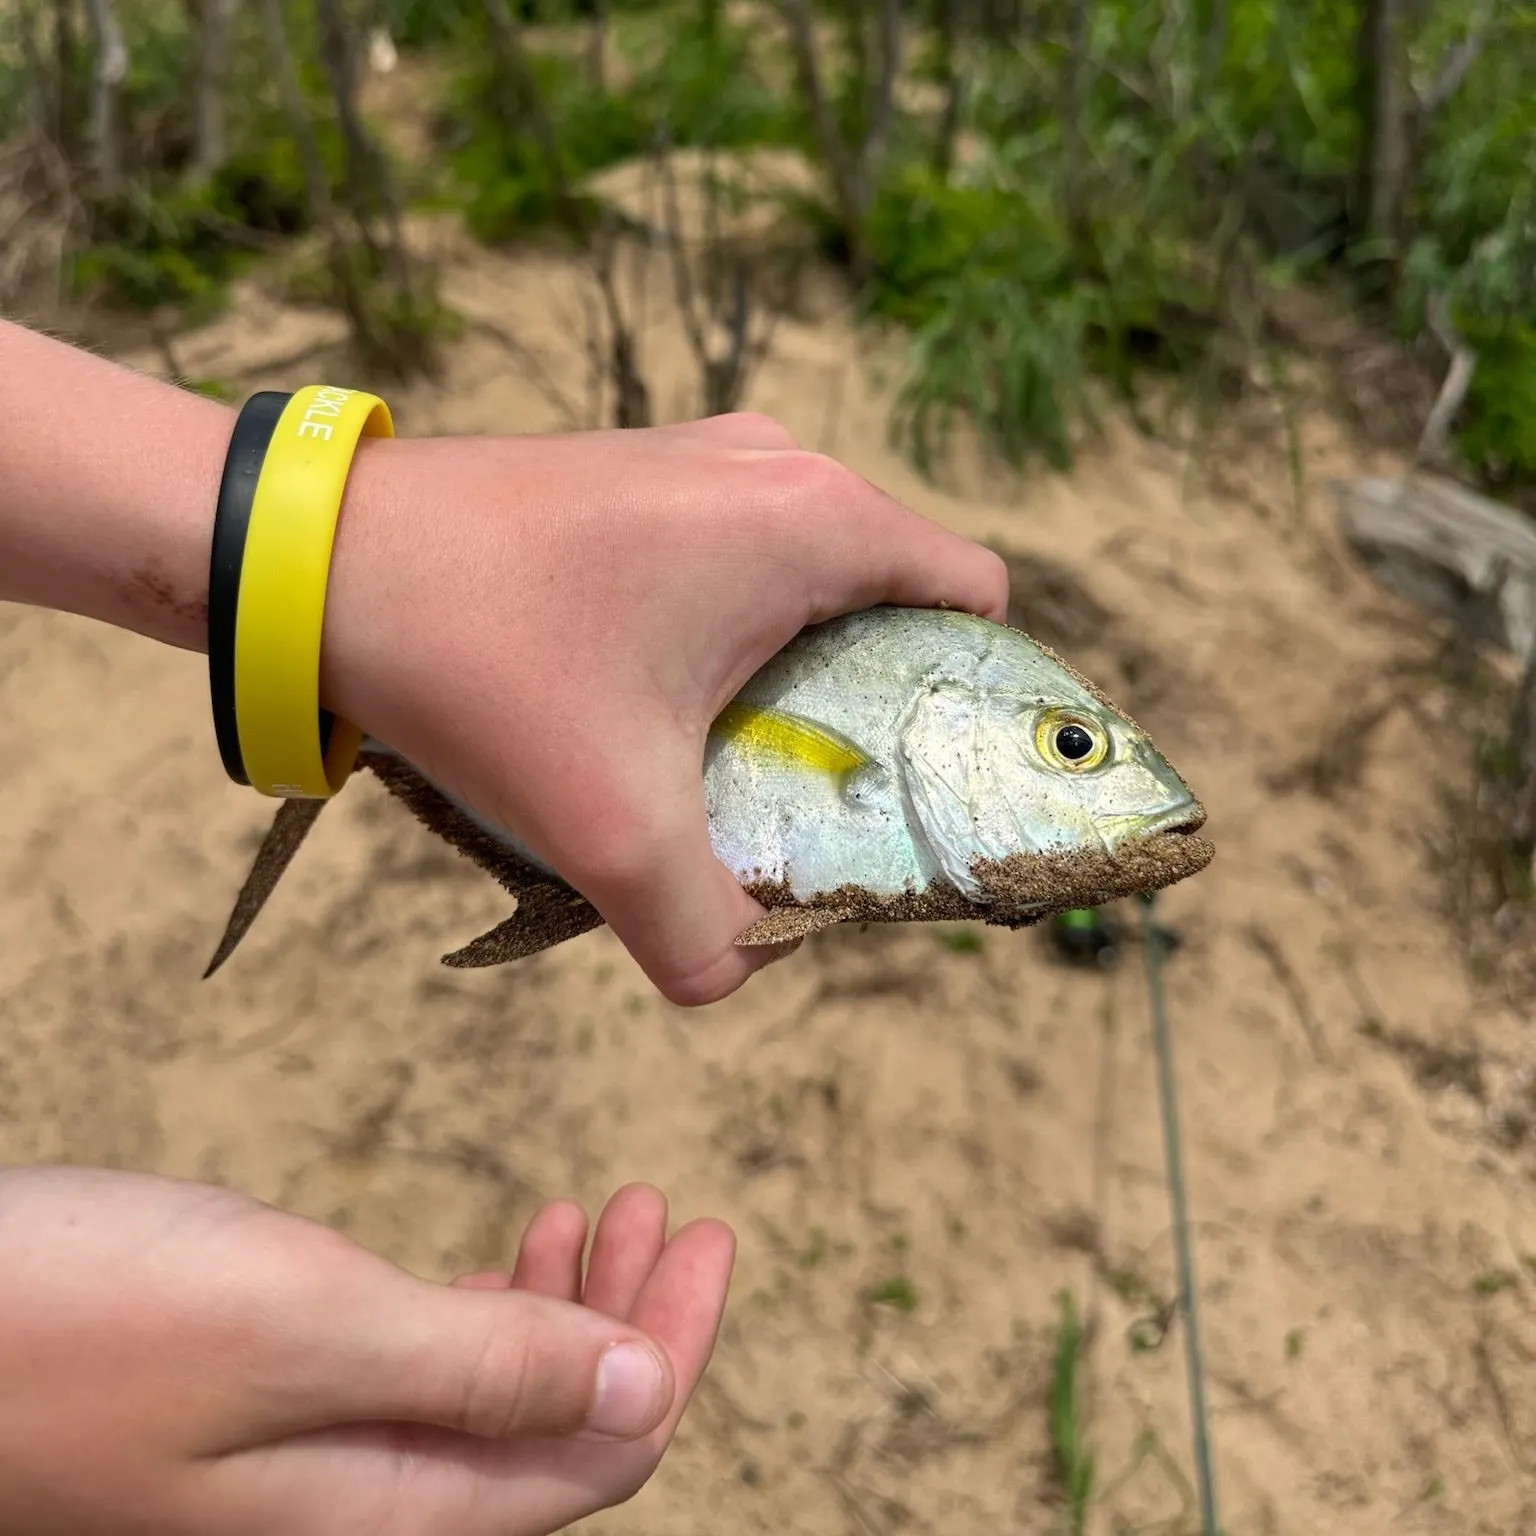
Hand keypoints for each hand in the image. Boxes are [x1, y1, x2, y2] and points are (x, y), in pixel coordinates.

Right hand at [0, 1165, 732, 1535]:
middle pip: (558, 1428)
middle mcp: (363, 1508)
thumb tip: (641, 1391)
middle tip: (677, 1213)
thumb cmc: (85, 1321)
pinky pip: (427, 1374)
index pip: (595, 1455)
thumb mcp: (308, 1330)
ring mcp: (313, 1464)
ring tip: (607, 1206)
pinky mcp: (269, 1407)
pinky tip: (503, 1253)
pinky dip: (488, 1304)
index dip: (672, 1349)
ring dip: (566, 1300)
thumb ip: (483, 1372)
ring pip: (497, 1395)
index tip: (711, 1237)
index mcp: (389, 1515)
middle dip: (635, 1317)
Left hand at [325, 413, 1009, 1005]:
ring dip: (789, 682)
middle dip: (868, 710)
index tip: (912, 784)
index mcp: (812, 519)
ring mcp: (703, 462)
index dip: (966, 702)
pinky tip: (655, 707)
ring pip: (808, 588)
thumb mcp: (612, 823)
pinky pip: (734, 568)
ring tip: (722, 761)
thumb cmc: (485, 658)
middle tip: (807, 799)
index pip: (971, 604)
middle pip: (891, 603)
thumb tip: (734, 975)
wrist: (314, 559)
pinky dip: (726, 643)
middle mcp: (776, 467)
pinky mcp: (643, 479)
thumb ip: (703, 929)